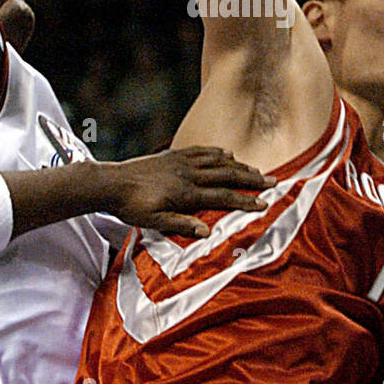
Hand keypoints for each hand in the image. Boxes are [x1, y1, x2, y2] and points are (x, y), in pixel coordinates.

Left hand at [102, 147, 273, 237]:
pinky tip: (226, 154)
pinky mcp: (173, 155)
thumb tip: (208, 232)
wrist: (110, 183)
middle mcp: (188, 174)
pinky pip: (200, 151)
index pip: (222, 198)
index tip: (264, 202)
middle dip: (251, 179)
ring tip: (256, 170)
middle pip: (226, 176)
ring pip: (216, 162)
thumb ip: (181, 225)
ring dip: (238, 166)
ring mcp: (181, 162)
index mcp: (186, 193)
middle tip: (272, 181)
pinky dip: (216, 153)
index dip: (245, 201)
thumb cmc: (131, 207)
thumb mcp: (154, 223)